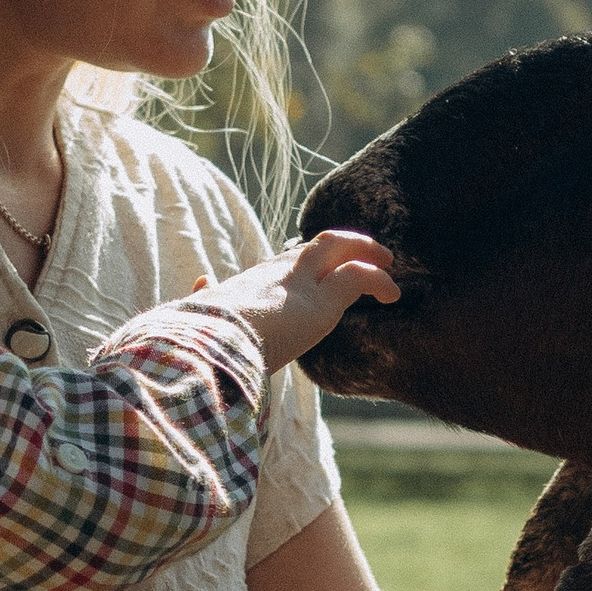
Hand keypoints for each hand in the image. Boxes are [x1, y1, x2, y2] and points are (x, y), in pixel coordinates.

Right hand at [190, 231, 399, 373]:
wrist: (206, 345)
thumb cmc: (200, 338)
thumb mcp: (200, 313)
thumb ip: (203, 298)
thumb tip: (199, 280)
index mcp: (249, 282)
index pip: (283, 260)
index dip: (305, 258)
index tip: (318, 263)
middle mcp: (275, 272)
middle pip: (314, 245)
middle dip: (341, 245)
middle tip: (365, 253)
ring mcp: (299, 281)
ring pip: (338, 245)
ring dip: (365, 250)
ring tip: (386, 263)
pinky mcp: (321, 299)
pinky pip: (360, 276)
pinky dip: (379, 281)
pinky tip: (392, 293)